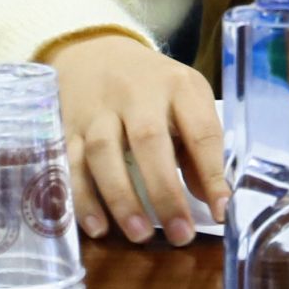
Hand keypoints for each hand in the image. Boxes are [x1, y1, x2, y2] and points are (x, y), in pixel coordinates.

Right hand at [42, 32, 228, 245]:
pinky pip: (70, 164)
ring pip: (104, 152)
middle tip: (179, 234)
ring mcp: (98, 110)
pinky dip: (82, 198)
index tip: (221, 210)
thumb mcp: (185, 100)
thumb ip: (198, 146)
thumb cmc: (153, 87)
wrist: (96, 53)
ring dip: (122, 198)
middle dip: (165, 191)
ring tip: (139, 234)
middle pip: (149, 140)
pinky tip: (96, 228)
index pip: (199, 129)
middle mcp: (136, 94)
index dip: (212, 171)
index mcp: (177, 86)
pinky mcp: (67, 128)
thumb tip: (212, 200)